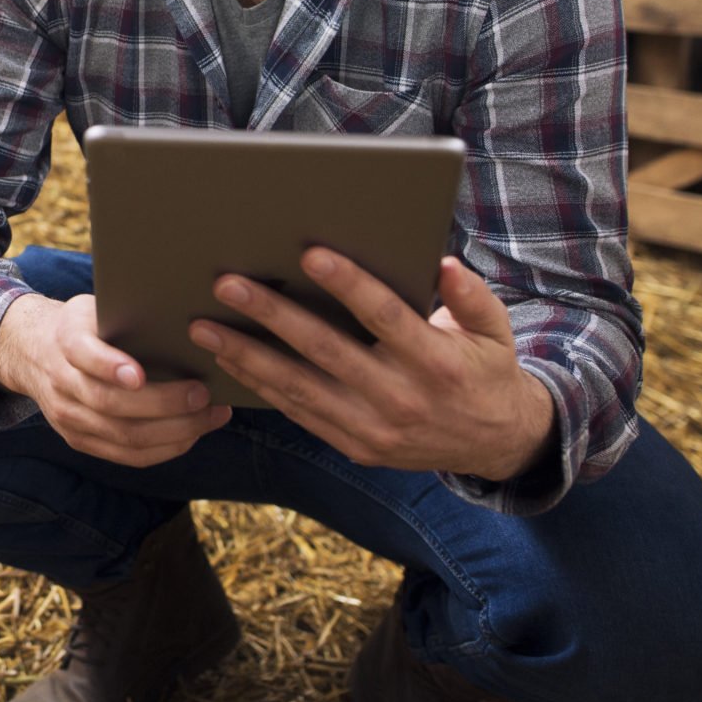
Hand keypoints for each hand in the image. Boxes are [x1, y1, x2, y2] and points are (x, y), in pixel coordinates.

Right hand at [0, 292, 232, 467]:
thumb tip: (186, 320)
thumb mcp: (92, 308)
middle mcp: (62, 382)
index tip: (140, 374)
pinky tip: (192, 434)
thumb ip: (124, 316)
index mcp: (66, 340)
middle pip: (111, 404)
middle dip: (164, 403)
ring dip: (175, 431)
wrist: (31, 352)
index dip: (110, 367)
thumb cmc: (81, 326)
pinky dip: (164, 448)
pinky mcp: (79, 440)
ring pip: (124, 436)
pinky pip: (127, 455)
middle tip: (203, 394)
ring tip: (212, 416)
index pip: (83, 355)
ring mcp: (68, 417)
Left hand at [188, 251, 554, 480]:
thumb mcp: (495, 330)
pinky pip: (300, 414)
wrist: (497, 444)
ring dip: (247, 357)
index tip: (310, 253)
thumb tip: (444, 263)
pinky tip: (230, 362)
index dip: (348, 284)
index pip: (384, 316)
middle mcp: (402, 399)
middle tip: (227, 285)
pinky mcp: (357, 447)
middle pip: (326, 351)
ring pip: (300, 389)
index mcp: (436, 362)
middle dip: (272, 316)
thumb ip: (471, 295)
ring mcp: (375, 429)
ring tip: (205, 327)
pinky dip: (262, 388)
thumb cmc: (487, 369)